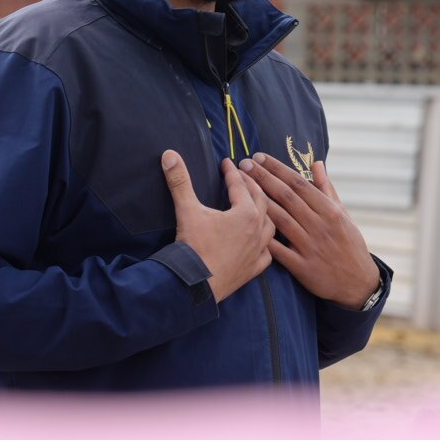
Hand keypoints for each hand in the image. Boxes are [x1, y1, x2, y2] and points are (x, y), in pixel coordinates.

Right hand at [162, 151, 273, 302]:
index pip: (240, 185)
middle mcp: (258, 230)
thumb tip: (169, 154)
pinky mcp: (254, 269)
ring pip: (270, 226)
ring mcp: (258, 251)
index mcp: (246, 213)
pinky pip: (268, 254)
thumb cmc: (194, 246)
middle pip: (261, 201)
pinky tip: (262, 243)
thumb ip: (179, 181)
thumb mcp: (186, 210)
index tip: (227, 162)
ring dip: (265, 212)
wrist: (196, 285)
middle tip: (244, 177)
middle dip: (252, 186)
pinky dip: (266, 245)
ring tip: (258, 205)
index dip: (232, 172)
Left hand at [238, 153, 380, 309]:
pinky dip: (265, 240)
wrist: (358, 282)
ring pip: (281, 220)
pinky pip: (280, 252)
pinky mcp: (303, 267)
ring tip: (241, 187)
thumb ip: (326, 188)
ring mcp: (311, 247)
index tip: (259, 157)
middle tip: (244, 164)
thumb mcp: (343, 214)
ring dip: (259, 202)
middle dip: (263, 178)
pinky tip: (248, 227)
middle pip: (287, 197)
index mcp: (329, 210)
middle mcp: (320, 226)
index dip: (277, 169)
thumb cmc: (349, 244)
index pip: (299, 183)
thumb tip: (316, 163)